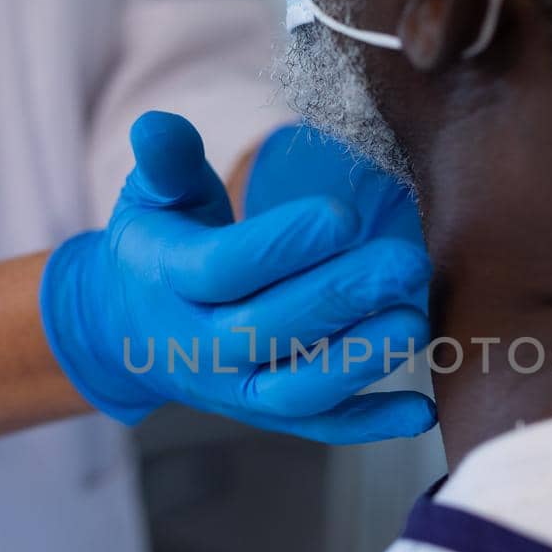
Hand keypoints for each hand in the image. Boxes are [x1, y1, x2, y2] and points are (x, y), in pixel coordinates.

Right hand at [40, 112, 435, 443]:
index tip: (344, 214)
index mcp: (169, 280)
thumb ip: (166, 161)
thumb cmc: (161, 244)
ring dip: (358, 362)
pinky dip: (369, 424)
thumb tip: (156, 124)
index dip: (282, 245)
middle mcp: (199, 344)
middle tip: (407, 262)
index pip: (225, 268)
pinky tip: (422, 412)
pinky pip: (318, 427)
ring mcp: (234, 388)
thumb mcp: (152, 197)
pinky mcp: (265, 414)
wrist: (129, 330)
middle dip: (340, 297)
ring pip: (295, 390)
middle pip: (269, 329)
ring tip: (415, 322)